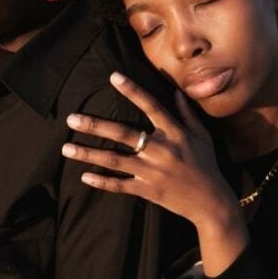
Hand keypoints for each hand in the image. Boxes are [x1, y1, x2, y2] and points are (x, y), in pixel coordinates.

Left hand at [61, 72, 240, 231]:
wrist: (211, 202)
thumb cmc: (206, 164)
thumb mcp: (202, 136)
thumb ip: (187, 113)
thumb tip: (176, 90)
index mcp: (175, 133)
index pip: (151, 106)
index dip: (132, 90)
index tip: (113, 76)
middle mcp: (161, 150)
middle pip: (123, 134)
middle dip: (95, 126)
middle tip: (71, 119)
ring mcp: (153, 171)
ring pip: (115, 160)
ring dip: (88, 154)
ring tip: (66, 148)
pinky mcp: (148, 190)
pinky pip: (121, 185)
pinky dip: (102, 182)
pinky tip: (84, 176)